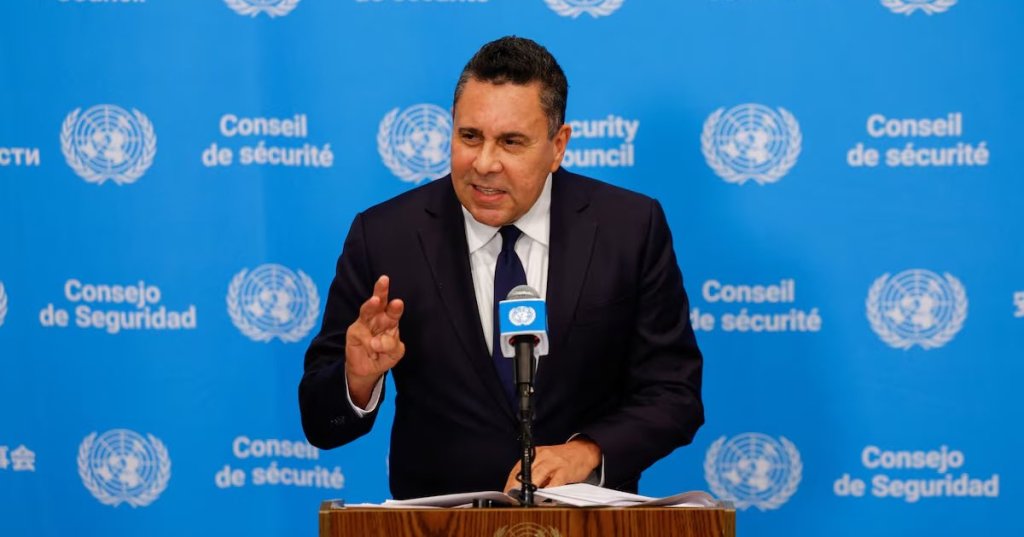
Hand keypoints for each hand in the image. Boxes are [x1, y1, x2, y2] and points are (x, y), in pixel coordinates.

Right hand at [345, 275, 404, 407]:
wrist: (368, 370)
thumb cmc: (384, 356)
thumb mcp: (395, 353)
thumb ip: (392, 346)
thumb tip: (378, 342)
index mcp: (391, 320)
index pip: (394, 310)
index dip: (395, 307)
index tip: (398, 302)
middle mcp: (377, 318)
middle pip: (379, 302)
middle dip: (381, 291)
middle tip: (384, 280)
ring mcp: (364, 323)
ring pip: (366, 311)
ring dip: (370, 305)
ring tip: (375, 301)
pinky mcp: (354, 332)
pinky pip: (362, 334)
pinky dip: (369, 343)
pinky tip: (373, 350)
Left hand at [504, 438, 601, 492]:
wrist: (583, 451)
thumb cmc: (562, 459)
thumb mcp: (545, 461)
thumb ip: (534, 473)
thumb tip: (520, 490)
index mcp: (535, 454)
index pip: (518, 468)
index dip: (511, 482)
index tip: (507, 494)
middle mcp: (543, 456)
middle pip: (526, 471)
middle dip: (517, 487)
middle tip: (513, 498)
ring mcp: (554, 463)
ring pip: (538, 475)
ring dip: (530, 489)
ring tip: (525, 499)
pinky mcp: (565, 470)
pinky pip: (555, 482)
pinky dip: (549, 491)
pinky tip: (545, 498)